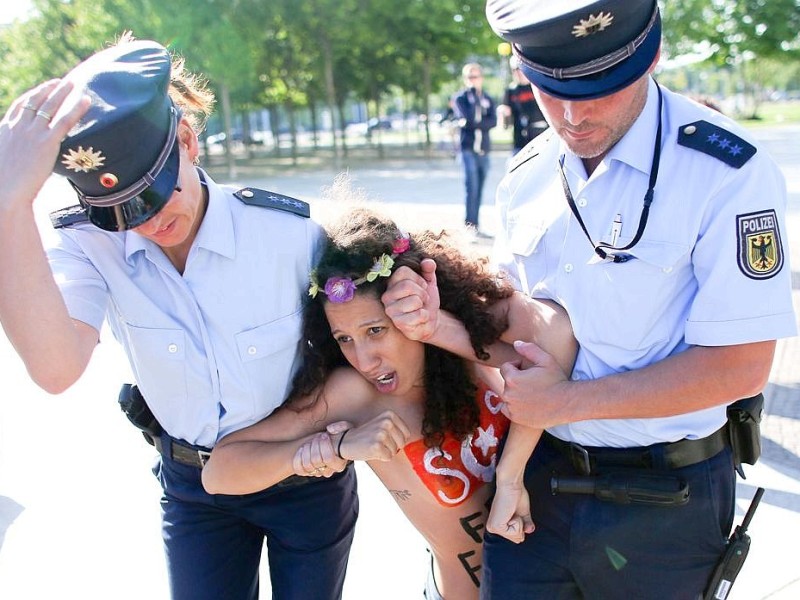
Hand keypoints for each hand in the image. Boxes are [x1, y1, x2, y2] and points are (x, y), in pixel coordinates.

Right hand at [0, 79, 89, 208]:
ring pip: (50, 106)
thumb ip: (12, 154)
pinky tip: (86, 101)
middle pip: (36, 101)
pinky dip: (76, 109)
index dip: (33, 95)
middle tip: (62, 82)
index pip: (20, 106)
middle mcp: (18, 127)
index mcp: (5, 129)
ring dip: (63, 92)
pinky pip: (65, 121)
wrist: (3, 192)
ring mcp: (32, 133)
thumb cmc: (2, 185)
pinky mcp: (46, 143)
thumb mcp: (3, 161)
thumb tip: (19, 159)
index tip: (43, 89)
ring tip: (74, 83)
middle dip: (50, 89)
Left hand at [292, 431, 346, 477]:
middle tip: (317, 437)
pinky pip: (299, 469)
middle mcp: (328, 471)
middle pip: (316, 461)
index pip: (329, 459)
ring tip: (310, 442)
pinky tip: (302, 448)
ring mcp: (316, 472)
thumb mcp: (346, 429)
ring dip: (307, 450)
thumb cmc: (339, 435)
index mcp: (339, 464)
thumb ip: (342, 427)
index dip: (324, 445)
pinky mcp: (306, 472)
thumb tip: (330, 430)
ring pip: (307, 465)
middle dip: (315, 445)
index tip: (325, 434)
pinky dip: (298, 458)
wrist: (326, 442)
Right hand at [338, 410, 411, 461]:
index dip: (396, 440)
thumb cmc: (367, 435)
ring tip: (374, 445)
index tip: (384, 438)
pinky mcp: (377, 446)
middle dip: (392, 447)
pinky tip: (371, 451)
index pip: (406, 434)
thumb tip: (409, 439)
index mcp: (390, 415)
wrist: (346, 441)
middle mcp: (387, 422)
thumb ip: (396, 428)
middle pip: (402, 443)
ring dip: (385, 452)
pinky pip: (388, 457)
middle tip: (378, 442)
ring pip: (395, 451)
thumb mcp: (383, 424)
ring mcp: (381, 434)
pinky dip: (381, 457)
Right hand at [383, 259, 439, 341]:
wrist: (428, 321)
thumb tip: (428, 262)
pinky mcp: (398, 323)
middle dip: (422, 293)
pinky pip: (418, 315)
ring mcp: (391, 310)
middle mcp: (387, 295)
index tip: (421, 286)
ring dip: (423, 305)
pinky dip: (425, 316)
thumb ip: (428, 270)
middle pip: (407, 286)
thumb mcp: (428, 282)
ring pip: (414, 301)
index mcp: (391, 283)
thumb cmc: (425, 300)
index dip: (418, 278)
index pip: (403, 271)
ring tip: (419, 308)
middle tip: (422, 299)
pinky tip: (419, 319)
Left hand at [486, 481, 533, 543]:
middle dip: (521, 525)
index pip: (517, 537)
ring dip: (520, 523)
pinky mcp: (496, 526)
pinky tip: (511, 512)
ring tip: (512, 511)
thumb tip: (529, 531)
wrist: (511, 485)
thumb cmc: (516, 495)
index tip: (516, 511)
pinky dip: (518, 522)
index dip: (522, 525)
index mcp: (497, 525)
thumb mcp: (523, 514)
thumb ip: (525, 525)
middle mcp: (493, 528)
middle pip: (517, 539)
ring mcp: (493, 528)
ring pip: (517, 537)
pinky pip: (515, 533)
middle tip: (514, 511)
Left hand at [499, 340, 569, 428]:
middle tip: (532, 382)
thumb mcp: (546, 360)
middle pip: (506, 382)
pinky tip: (528, 403)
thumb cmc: (557, 380)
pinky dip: (514, 406)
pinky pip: (507, 408)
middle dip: (516, 380)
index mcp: (512, 379)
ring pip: (507, 395)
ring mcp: (511, 407)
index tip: (528, 370)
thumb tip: (516, 344)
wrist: (567, 403)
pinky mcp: (515, 418)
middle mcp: (508, 394)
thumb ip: (529, 349)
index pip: (505, 368)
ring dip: (515, 393)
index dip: (516, 366)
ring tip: (531, 393)